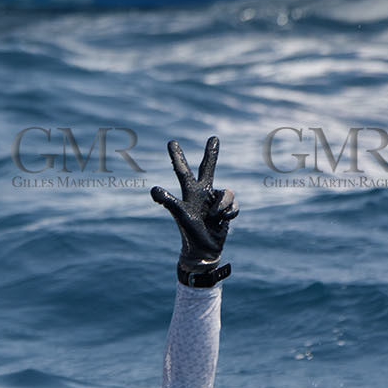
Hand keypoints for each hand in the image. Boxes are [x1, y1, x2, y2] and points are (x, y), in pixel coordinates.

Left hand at [150, 136, 237, 285]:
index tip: (171, 142)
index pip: (182, 170)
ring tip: (213, 217)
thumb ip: (168, 201)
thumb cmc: (189, 232)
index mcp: (189, 191)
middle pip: (208, 169)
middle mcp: (202, 192)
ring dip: (222, 206)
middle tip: (214, 138)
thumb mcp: (180, 214)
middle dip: (211, 154)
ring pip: (227, 193)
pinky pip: (233, 204)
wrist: (204, 249)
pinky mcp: (227, 209)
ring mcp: (215, 200)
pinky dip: (229, 213)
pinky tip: (222, 221)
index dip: (177, 156)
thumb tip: (153, 189)